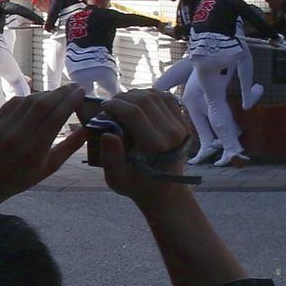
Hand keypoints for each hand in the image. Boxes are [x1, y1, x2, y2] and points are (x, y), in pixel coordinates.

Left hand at [0, 85, 87, 217]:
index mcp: (34, 151)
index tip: (82, 92)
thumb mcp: (50, 167)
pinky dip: (30, 97)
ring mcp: (3, 128)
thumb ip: (70, 146)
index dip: (71, 101)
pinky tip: (40, 98)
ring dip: (47, 93)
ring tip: (59, 93)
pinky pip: (15, 102)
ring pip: (29, 101)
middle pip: (43, 105)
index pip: (56, 117)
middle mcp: (17, 137)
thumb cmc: (23, 176)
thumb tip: (89, 127)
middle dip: (62, 92)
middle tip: (74, 86)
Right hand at [85, 88, 196, 205]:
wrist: (166, 191)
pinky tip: (138, 102)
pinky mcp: (184, 122)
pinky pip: (167, 99)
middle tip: (110, 105)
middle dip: (123, 98)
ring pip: (157, 96)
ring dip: (136, 94)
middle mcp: (172, 133)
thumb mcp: (117, 180)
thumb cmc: (137, 186)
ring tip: (122, 103)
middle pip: (146, 100)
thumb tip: (107, 134)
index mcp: (156, 147)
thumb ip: (110, 158)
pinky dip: (150, 95)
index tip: (102, 107)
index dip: (116, 105)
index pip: (135, 113)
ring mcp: (181, 126)